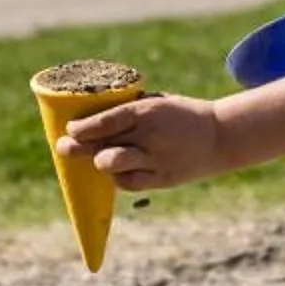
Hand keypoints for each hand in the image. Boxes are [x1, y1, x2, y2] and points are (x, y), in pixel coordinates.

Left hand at [59, 93, 231, 192]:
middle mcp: (150, 136)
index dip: (83, 128)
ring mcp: (156, 160)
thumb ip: (131, 110)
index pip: (107, 121)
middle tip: (63, 148)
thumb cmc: (182, 115)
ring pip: (113, 165)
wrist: (221, 137)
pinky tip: (117, 171)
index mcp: (148, 112)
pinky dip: (118, 177)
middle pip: (104, 144)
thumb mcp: (160, 102)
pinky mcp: (162, 179)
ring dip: (100, 162)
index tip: (70, 129)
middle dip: (78, 148)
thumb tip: (93, 118)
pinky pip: (129, 183)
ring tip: (95, 158)